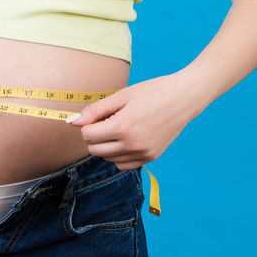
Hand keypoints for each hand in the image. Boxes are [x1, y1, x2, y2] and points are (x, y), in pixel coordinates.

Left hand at [64, 73, 200, 168]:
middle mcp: (133, 145)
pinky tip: (125, 139)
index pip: (88, 136)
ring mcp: (143, 154)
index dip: (87, 125)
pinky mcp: (151, 157)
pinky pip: (124, 165)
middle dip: (94, 136)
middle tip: (106, 121)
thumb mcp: (121, 96)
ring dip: (106, 146)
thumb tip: (72, 122)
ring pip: (108, 159)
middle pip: (95, 150)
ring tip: (119, 127)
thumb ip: (95, 111)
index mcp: (123, 127)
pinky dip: (118, 155)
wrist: (184, 98)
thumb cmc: (152, 92)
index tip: (97, 116)